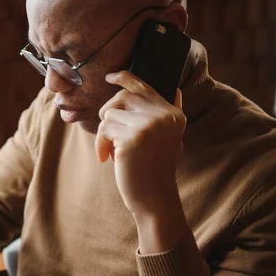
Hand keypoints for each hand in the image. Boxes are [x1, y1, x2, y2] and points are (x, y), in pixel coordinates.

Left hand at [95, 71, 188, 252]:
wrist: (155, 199)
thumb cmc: (156, 169)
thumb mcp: (171, 138)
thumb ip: (169, 114)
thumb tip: (175, 88)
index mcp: (172, 113)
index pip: (143, 86)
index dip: (124, 78)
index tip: (110, 77)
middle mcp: (163, 115)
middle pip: (121, 97)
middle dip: (108, 113)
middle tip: (107, 134)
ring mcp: (148, 125)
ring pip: (109, 114)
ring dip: (104, 133)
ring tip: (111, 151)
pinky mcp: (132, 138)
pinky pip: (104, 130)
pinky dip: (100, 145)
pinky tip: (107, 159)